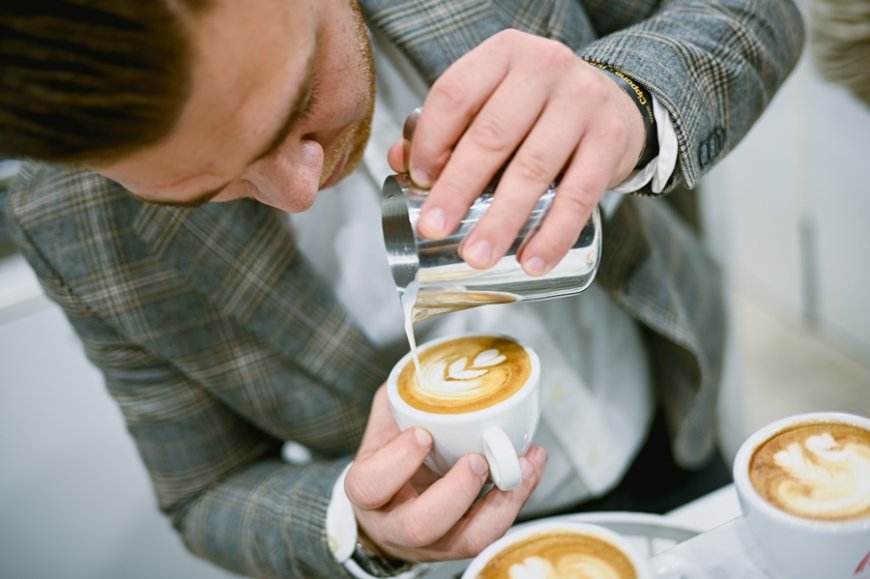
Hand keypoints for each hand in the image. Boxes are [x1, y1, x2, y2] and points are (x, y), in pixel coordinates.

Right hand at [344, 385, 546, 562]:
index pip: (370, 485)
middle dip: (455, 493)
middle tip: (478, 460)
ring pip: (466, 540)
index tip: (423, 434)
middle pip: (420, 525)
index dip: (398, 463)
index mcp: (367, 491)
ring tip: (523, 464)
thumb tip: (432, 366)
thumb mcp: (386, 425)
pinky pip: (493, 532)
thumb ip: (403, 398)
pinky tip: (531, 467)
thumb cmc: (390, 457)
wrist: (393, 505)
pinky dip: (517, 499)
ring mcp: (432, 543)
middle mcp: (395, 525)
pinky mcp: (463, 544)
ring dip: (501, 503)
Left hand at [387, 29, 645, 275]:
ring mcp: (583, 101)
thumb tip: (398, 163)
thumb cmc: (537, 108)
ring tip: (477, 256)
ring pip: (533, 168)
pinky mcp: (611, 138)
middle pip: (490, 135)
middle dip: (457, 188)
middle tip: (434, 228)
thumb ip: (446, 128)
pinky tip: (533, 260)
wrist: (612, 104)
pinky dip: (554, 233)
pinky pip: (580, 194)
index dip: (430, 140)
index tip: (418, 181)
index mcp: (503, 54)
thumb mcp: (492, 101)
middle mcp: (545, 67)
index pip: (455, 94)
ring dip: (502, 220)